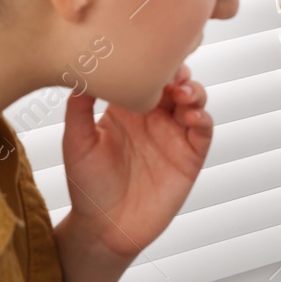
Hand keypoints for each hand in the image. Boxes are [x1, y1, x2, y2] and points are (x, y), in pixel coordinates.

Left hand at [60, 65, 212, 258]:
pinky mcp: (189, 157)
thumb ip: (79, 107)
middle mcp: (153, 118)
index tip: (149, 54)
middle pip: (175, 82)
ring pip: (194, 102)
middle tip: (171, 73)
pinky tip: (192, 117)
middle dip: (178, 72)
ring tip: (182, 94)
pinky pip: (203, 131)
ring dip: (193, 92)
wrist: (104, 228)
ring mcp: (174, 136)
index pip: (146, 75)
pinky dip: (203, 119)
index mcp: (127, 109)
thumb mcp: (77, 142)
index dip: (152, 61)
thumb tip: (81, 71)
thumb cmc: (87, 186)